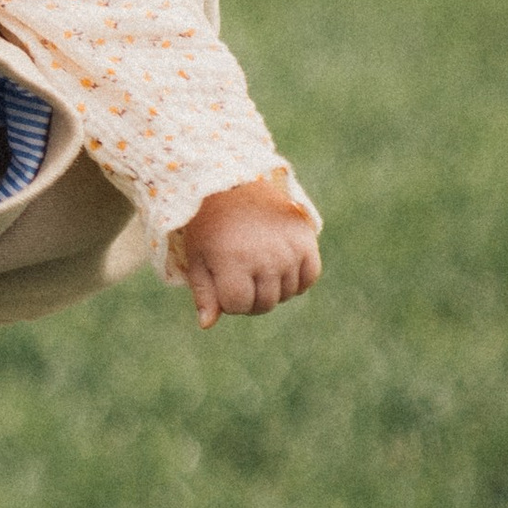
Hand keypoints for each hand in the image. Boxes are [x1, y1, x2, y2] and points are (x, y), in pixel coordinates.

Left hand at [175, 179, 321, 329]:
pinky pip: (309, 277)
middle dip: (249, 298)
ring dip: (273, 287)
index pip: (238, 306)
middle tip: (241, 275)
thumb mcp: (198, 256)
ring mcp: (288, 250)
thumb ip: (204, 292)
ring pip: (287, 294)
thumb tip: (207, 325)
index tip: (222, 281)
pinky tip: (281, 266)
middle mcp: (264, 258)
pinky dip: (298, 279)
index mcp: (232, 261)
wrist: (236, 182)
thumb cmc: (210, 223)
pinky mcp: (306, 240)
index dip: (228, 299)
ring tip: (258, 264)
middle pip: (264, 304)